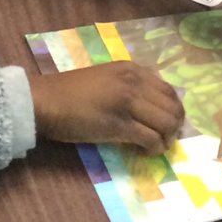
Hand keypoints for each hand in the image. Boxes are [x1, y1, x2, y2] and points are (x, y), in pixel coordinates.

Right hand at [28, 63, 183, 154]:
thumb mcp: (106, 78)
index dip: (173, 110)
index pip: (169, 90)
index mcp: (132, 69)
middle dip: (174, 126)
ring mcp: (129, 102)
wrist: (47, 101)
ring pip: (168, 123)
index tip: (166, 124)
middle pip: (173, 107)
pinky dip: (154, 149)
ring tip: (155, 146)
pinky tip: (144, 151)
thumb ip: (129, 85)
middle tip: (164, 138)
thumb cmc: (71, 92)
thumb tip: (150, 107)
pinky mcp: (121, 125)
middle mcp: (134, 82)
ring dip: (167, 139)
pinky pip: (152, 139)